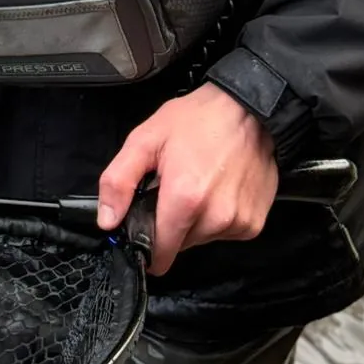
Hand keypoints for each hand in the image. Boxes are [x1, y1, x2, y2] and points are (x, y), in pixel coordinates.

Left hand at [96, 82, 278, 274]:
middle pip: (180, 245)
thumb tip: (107, 221)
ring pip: (202, 239)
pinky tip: (218, 189)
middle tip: (172, 189)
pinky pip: (225, 233)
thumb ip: (119, 181)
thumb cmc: (197, 120)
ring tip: (198, 184)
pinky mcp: (255, 223)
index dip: (146, 245)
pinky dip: (217, 218)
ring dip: (195, 221)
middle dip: (171, 224)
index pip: (160, 255)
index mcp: (184, 199)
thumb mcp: (145, 139)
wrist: (247, 109)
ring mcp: (239, 223)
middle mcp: (215, 218)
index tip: (143, 226)